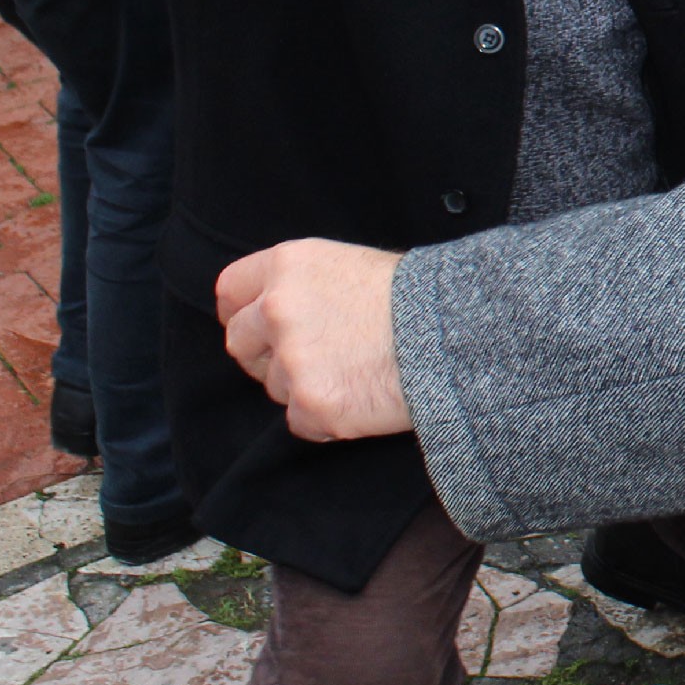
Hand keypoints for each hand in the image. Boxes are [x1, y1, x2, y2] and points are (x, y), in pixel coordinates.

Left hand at [216, 240, 411, 441]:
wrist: (454, 333)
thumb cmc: (414, 296)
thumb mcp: (350, 264)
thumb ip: (301, 285)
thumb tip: (272, 311)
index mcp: (287, 266)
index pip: (230, 291)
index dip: (242, 311)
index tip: (257, 326)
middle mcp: (278, 309)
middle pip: (239, 342)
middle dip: (264, 354)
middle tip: (309, 357)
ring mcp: (292, 360)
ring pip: (272, 385)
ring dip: (302, 385)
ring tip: (352, 372)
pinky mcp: (311, 404)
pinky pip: (299, 421)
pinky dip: (324, 417)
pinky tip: (360, 396)